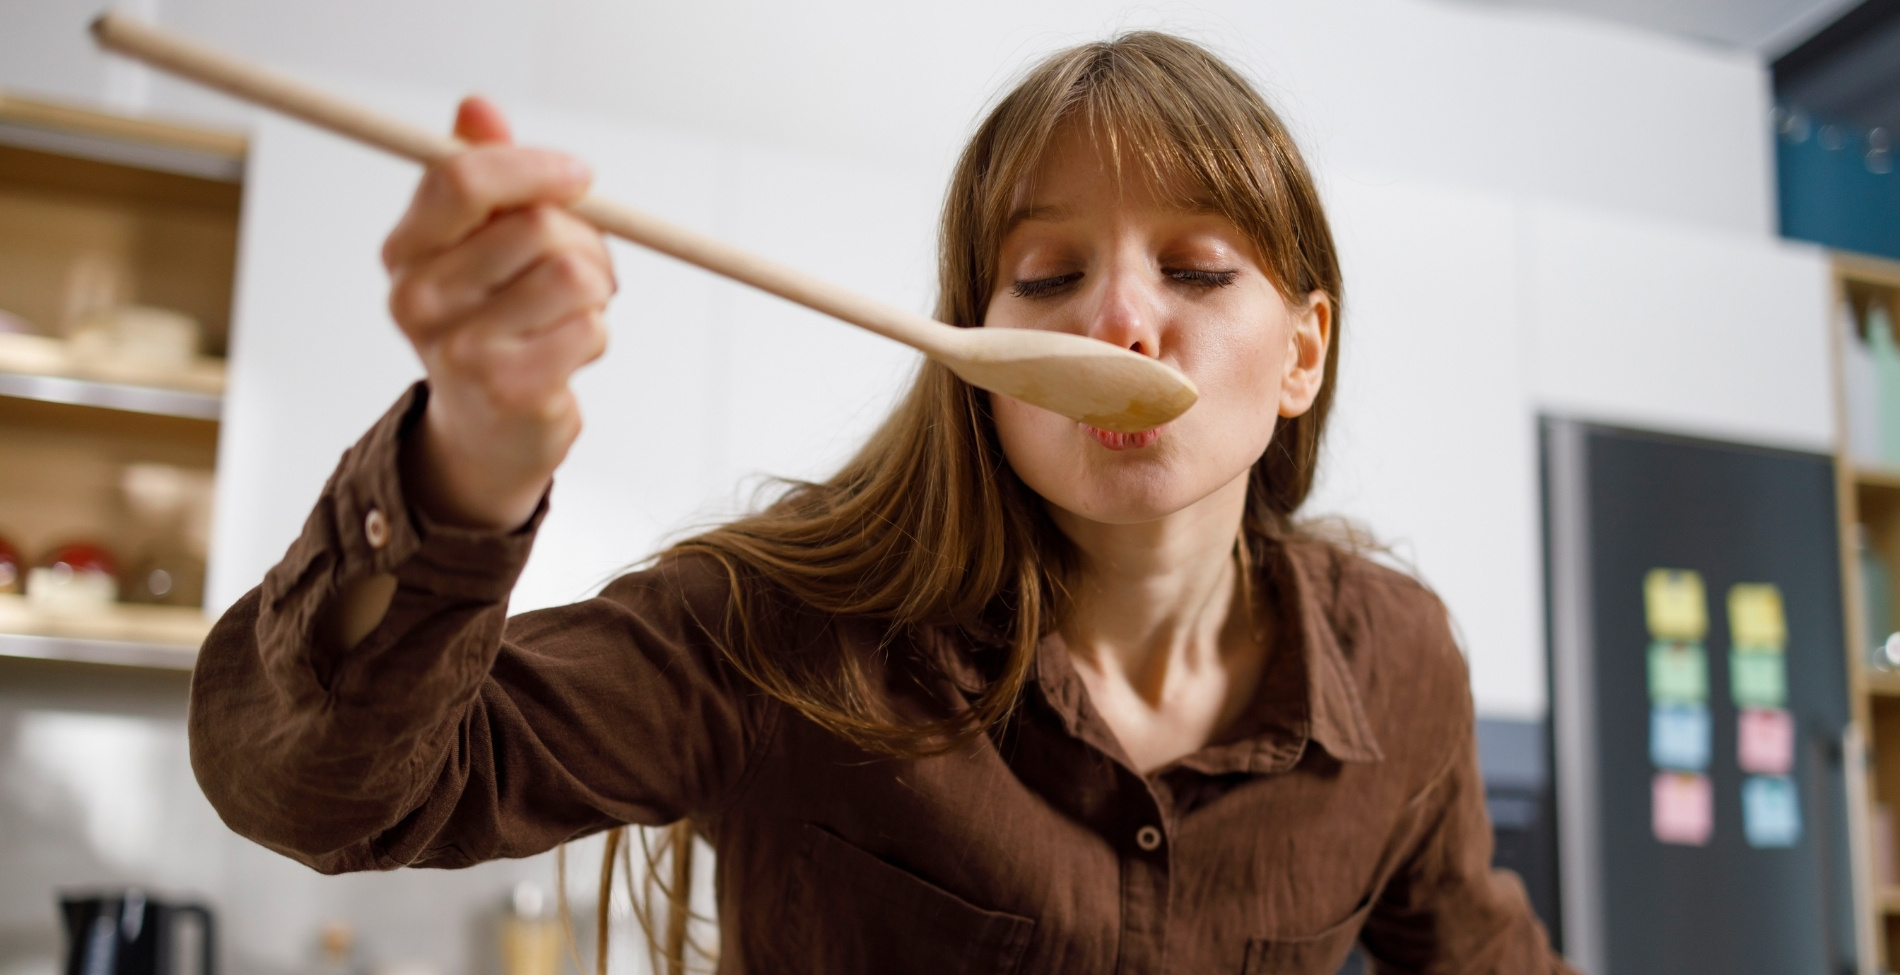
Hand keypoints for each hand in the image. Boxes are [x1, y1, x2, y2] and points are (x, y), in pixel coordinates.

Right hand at [383, 96, 613, 529]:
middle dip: (584, 241)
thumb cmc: (494, 321)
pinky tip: (567, 353)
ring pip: (574, 275)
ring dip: (596, 290)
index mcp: (406, 251)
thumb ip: (486, 174)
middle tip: (582, 267)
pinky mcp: (510, 388)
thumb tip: (476, 106)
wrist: (487, 431)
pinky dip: (596, 335)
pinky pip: (590, 327)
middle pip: (537, 227)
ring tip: (573, 312)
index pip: (460, 180)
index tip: (579, 175)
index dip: (532, 166)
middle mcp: (419, 299)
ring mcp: (459, 348)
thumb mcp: (484, 242)